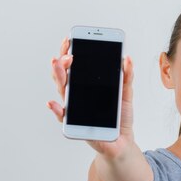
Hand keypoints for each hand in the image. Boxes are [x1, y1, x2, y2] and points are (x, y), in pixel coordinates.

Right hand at [47, 37, 135, 156]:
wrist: (121, 141)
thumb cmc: (119, 116)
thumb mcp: (126, 93)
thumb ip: (126, 76)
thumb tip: (127, 58)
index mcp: (86, 86)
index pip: (74, 66)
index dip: (69, 52)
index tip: (70, 39)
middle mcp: (76, 96)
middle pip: (64, 75)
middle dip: (63, 62)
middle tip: (69, 54)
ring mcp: (74, 109)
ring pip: (62, 91)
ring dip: (58, 77)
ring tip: (57, 64)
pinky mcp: (75, 125)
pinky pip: (63, 117)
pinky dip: (57, 110)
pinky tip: (53, 103)